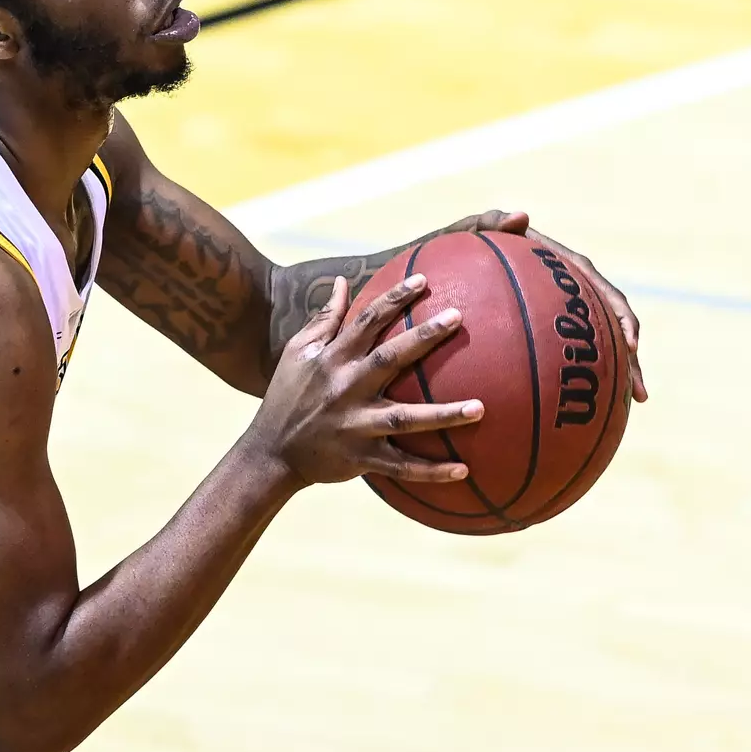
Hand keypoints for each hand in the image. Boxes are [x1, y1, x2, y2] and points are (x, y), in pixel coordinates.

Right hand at [247, 274, 481, 486]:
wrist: (270, 452)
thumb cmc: (287, 396)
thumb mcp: (297, 353)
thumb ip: (323, 319)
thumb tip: (342, 282)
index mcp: (331, 360)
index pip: (365, 322)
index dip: (393, 299)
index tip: (424, 280)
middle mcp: (345, 389)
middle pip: (389, 359)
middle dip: (423, 338)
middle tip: (457, 317)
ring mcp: (355, 426)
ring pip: (404, 418)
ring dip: (443, 414)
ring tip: (480, 407)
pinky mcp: (361, 459)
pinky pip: (401, 466)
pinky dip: (431, 471)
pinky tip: (464, 469)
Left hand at [444, 209, 647, 402]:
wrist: (420, 278)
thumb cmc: (438, 254)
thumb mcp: (458, 236)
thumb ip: (485, 223)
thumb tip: (521, 216)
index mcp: (554, 268)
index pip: (599, 289)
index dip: (620, 316)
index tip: (631, 345)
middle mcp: (559, 294)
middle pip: (606, 325)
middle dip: (629, 358)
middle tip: (637, 391)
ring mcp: (547, 318)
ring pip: (589, 348)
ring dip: (611, 376)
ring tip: (623, 410)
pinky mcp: (531, 338)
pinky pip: (554, 364)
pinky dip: (567, 387)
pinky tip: (569, 420)